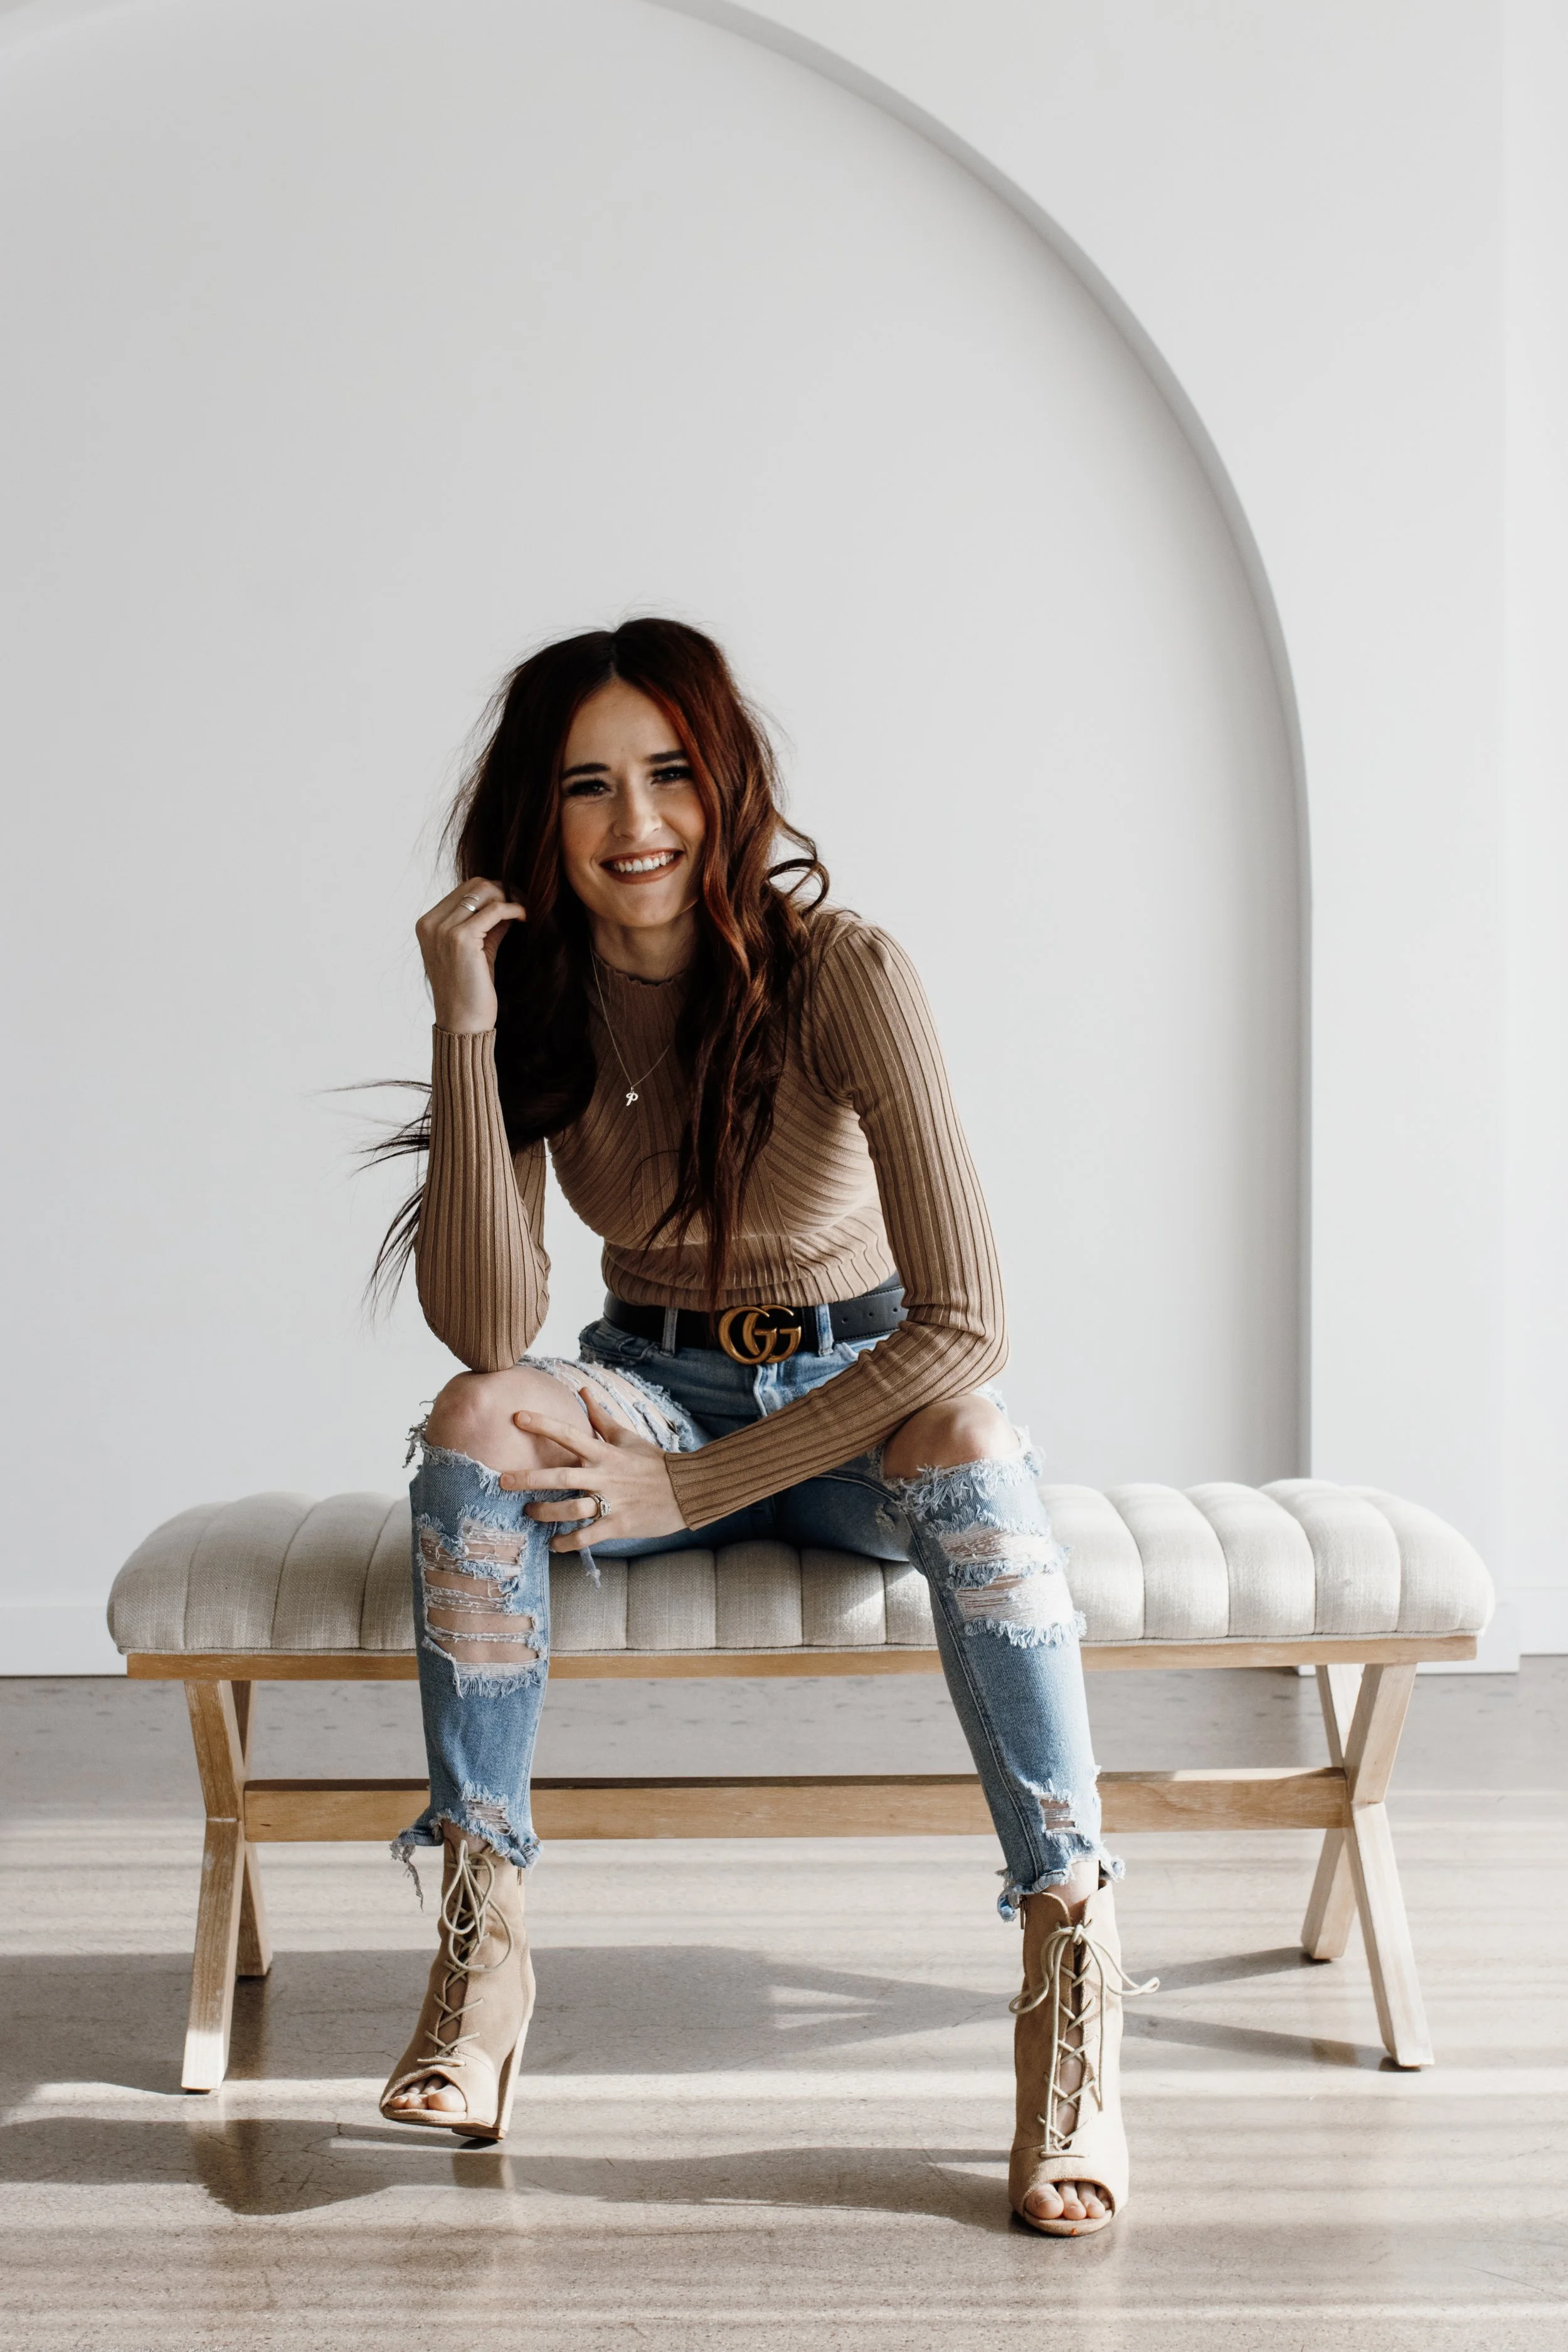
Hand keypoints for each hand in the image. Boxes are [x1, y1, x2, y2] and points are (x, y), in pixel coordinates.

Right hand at [416, 879, 525, 1033]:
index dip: (493, 892)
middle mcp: (431, 923)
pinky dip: (514, 909)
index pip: (464, 890)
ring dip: (510, 897)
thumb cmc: (470, 991)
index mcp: (427, 924)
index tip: (514, 900)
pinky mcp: (460, 938)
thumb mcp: (477, 951)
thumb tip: (509, 902)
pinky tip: (526, 917)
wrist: (463, 1023)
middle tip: (524, 903)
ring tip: (526, 910)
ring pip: (484, 892)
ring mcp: (443, 929)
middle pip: (474, 885)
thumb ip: (487, 926)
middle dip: (503, 890)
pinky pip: (494, 910)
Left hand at [500, 1390, 685, 1549]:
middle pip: (561, 1477)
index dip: (543, 1424)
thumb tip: (584, 1391)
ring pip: (571, 1509)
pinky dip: (567, 1543)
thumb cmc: (654, 1463)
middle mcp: (604, 1476)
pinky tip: (554, 1544)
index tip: (517, 1417)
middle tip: (502, 1481)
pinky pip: (586, 1537)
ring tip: (529, 1513)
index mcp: (605, 1453)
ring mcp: (611, 1502)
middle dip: (529, 1479)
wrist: (686, 1490)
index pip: (569, 1434)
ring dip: (545, 1513)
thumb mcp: (627, 1437)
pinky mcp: (618, 1525)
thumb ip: (601, 1417)